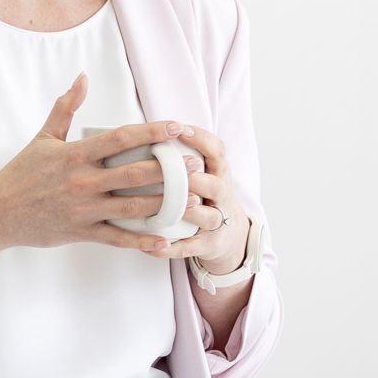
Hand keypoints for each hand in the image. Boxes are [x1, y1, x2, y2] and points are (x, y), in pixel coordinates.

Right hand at [0, 75, 211, 253]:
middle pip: (134, 173)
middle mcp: (82, 182)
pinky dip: (142, 240)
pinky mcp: (81, 233)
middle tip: (194, 163)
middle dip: (168, 169)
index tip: (176, 127)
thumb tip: (82, 78)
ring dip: (165, 202)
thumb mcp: (43, 138)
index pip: (121, 139)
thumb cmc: (21, 174)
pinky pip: (117, 238)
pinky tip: (165, 238)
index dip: (152, 132)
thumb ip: (65, 107)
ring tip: (191, 198)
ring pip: (132, 206)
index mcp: (75, 155)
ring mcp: (83, 209)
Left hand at [139, 122, 248, 271]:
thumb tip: (146, 131)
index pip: (217, 151)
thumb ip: (185, 158)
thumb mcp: (206, 175)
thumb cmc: (207, 199)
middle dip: (196, 179)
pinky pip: (191, 248)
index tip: (180, 129)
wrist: (231, 237)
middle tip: (177, 171)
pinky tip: (153, 246)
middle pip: (215, 185)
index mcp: (219, 174)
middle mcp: (222, 197)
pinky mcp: (208, 245)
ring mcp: (217, 222)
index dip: (201, 139)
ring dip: (190, 212)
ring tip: (171, 208)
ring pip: (208, 217)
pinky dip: (172, 248)